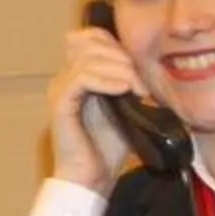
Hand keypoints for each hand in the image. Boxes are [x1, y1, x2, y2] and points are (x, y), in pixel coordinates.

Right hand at [46, 21, 146, 192]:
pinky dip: (105, 80)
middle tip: (142, 81)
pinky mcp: (60, 103)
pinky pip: (81, 78)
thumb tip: (154, 66)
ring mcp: (60, 89)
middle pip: (91, 42)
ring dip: (119, 69)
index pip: (92, 37)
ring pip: (88, 57)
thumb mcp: (127, 108)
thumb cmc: (108, 147)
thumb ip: (130, 84)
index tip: (140, 68)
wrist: (91, 178)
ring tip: (136, 88)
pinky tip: (123, 90)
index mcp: (79, 75)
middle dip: (122, 56)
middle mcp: (65, 77)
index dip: (118, 44)